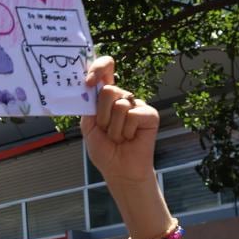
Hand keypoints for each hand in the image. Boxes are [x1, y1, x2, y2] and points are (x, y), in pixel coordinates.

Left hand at [79, 57, 158, 184]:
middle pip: (108, 90)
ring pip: (120, 105)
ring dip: (113, 128)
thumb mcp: (89, 127)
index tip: (89, 81)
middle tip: (106, 130)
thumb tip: (89, 87)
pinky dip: (126, 132)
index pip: (105, 70)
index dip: (98, 68)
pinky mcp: (149, 114)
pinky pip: (132, 115)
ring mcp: (137, 105)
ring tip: (118, 138)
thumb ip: (88, 106)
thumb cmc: (105, 150)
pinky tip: (130, 139)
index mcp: (106, 98)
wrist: (120, 170)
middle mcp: (123, 97)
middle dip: (102, 115)